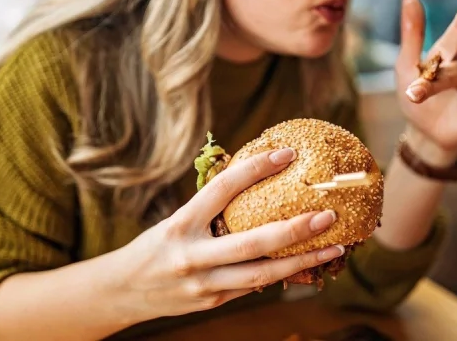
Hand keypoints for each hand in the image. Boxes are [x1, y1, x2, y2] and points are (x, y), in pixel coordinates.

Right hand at [109, 148, 342, 324]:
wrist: (121, 291)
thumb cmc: (154, 247)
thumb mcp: (175, 221)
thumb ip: (211, 209)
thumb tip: (257, 181)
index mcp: (181, 224)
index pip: (223, 188)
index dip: (257, 168)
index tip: (288, 154)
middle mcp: (192, 255)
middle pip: (253, 243)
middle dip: (296, 229)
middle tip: (328, 214)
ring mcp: (204, 284)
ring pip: (262, 274)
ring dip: (303, 260)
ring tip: (334, 246)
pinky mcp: (213, 302)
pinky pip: (255, 288)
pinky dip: (283, 275)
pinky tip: (309, 265)